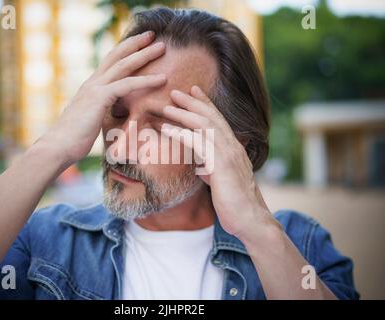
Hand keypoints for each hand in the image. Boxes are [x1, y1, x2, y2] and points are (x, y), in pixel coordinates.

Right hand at [38, 31, 166, 164]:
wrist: (57, 147)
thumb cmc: (73, 140)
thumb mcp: (90, 122)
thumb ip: (100, 114)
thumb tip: (111, 118)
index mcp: (90, 87)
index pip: (109, 63)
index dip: (124, 52)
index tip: (139, 44)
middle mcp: (92, 83)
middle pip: (116, 56)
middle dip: (135, 44)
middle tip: (152, 35)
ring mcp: (94, 88)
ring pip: (123, 65)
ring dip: (144, 55)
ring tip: (162, 47)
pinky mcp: (99, 98)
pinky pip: (127, 85)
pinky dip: (146, 80)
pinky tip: (162, 78)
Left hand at [160, 85, 274, 239]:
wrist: (250, 221)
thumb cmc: (235, 203)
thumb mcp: (221, 181)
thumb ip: (212, 168)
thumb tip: (202, 165)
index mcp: (233, 149)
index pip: (219, 120)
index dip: (206, 104)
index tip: (193, 92)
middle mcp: (233, 147)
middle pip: (212, 117)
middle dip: (194, 102)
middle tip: (176, 91)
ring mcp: (229, 155)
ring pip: (205, 126)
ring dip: (185, 114)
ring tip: (168, 106)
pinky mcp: (221, 167)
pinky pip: (199, 144)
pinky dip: (182, 134)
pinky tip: (168, 129)